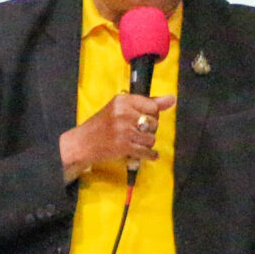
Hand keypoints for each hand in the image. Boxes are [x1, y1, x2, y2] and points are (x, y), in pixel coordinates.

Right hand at [60, 91, 174, 179]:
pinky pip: (147, 151)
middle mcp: (124, 113)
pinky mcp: (124, 146)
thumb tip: (172, 99)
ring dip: (147, 143)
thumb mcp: (119, 108)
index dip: (152, 115)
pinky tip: (147, 154)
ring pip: (151, 138)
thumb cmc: (101, 125)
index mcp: (122, 100)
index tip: (145, 119)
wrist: (82, 143)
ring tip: (137, 143)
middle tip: (137, 133)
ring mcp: (124, 130)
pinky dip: (150, 155)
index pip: (152, 105)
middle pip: (154, 122)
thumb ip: (146, 103)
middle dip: (149, 130)